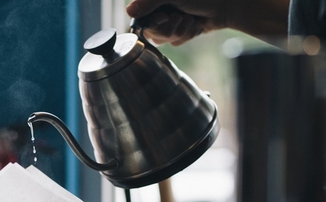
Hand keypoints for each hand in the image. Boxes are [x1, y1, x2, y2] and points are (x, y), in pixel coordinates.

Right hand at [125, 0, 289, 43]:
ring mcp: (171, 21)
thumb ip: (148, 3)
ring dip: (181, 31)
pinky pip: (176, 42)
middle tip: (182, 16)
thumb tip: (128, 11)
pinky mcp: (181, 30)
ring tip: (191, 19)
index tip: (165, 16)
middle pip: (152, 34)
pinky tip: (196, 25)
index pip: (140, 20)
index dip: (153, 23)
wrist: (228, 4)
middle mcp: (160, 9)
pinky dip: (188, 34)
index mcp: (155, 1)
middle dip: (170, 28)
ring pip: (165, 40)